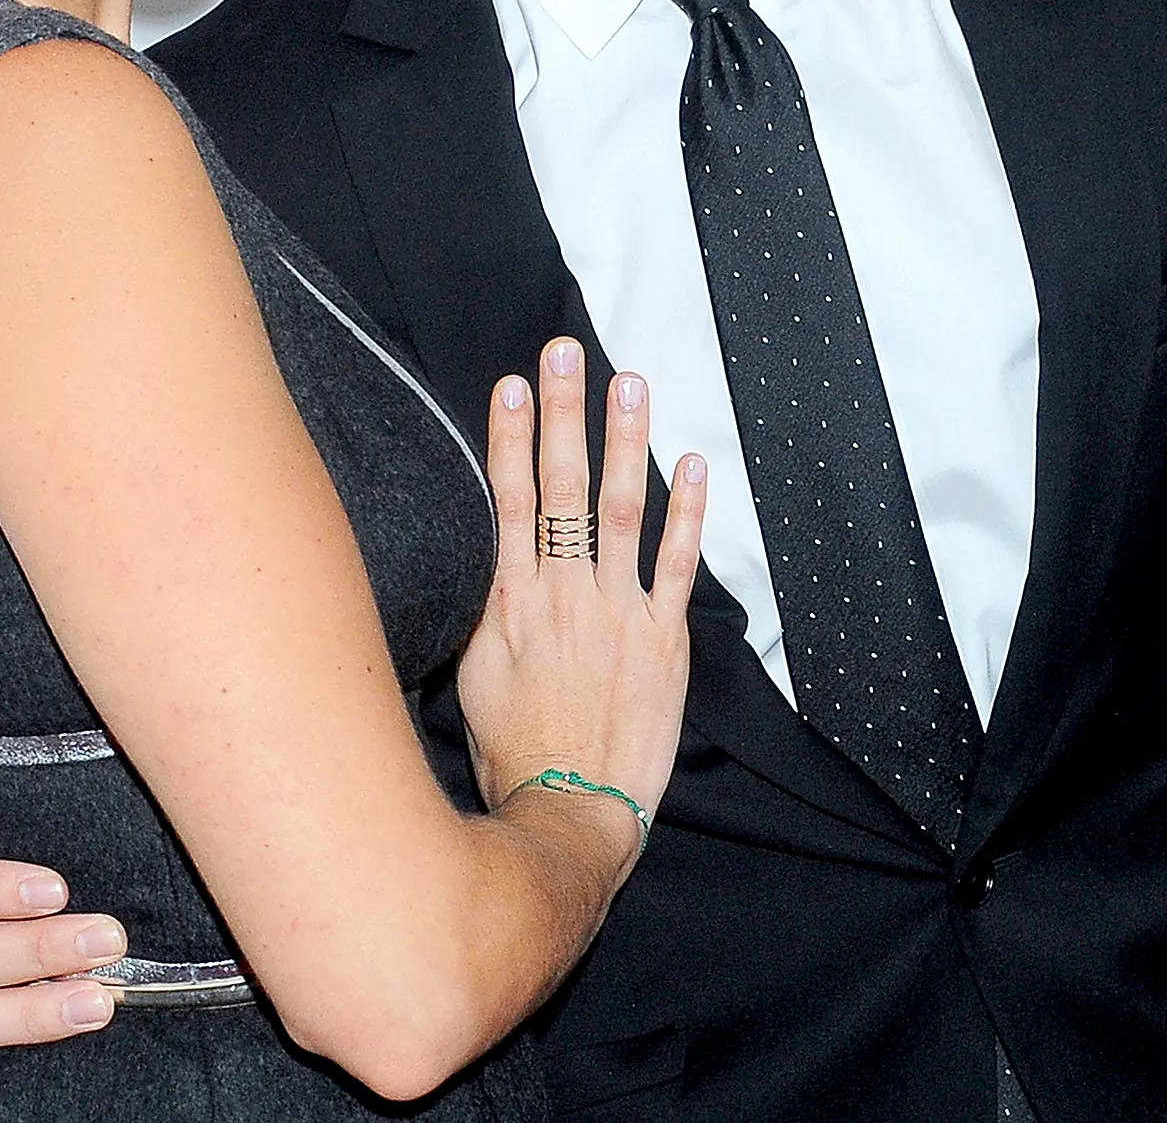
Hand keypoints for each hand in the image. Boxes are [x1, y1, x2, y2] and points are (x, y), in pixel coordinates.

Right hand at [456, 341, 705, 863]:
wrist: (568, 813)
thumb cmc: (514, 751)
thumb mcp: (472, 674)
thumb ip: (485, 610)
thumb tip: (485, 557)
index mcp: (512, 602)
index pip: (510, 499)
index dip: (511, 437)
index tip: (513, 383)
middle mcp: (565, 595)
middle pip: (562, 486)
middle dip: (564, 413)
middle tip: (565, 353)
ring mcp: (619, 612)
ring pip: (620, 509)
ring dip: (624, 441)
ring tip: (628, 383)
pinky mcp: (664, 639)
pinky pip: (679, 565)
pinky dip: (687, 513)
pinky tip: (693, 465)